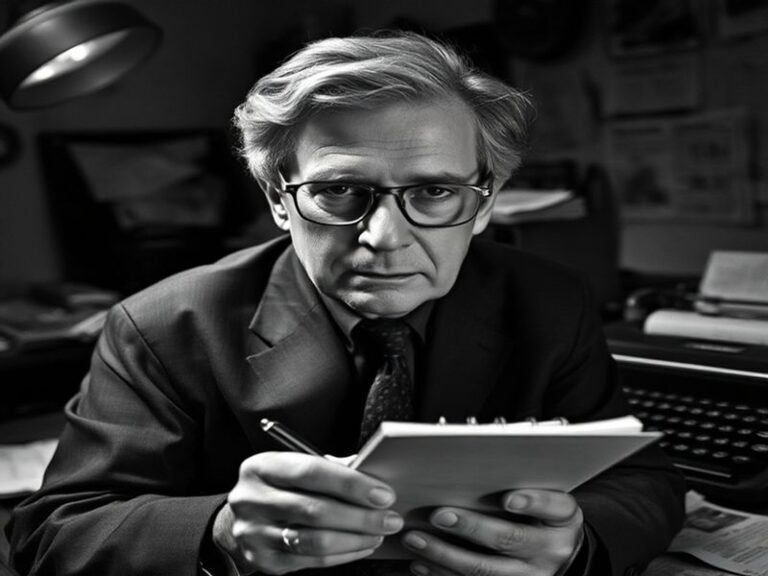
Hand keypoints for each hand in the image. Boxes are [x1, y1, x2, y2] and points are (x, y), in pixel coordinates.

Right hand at [213, 452, 403, 574]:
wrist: (238, 520)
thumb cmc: (278, 488)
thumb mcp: (293, 468)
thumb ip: (329, 468)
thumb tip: (373, 474)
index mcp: (262, 467)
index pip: (310, 471)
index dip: (350, 484)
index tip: (382, 493)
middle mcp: (252, 499)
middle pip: (314, 509)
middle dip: (360, 516)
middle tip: (389, 518)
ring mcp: (254, 533)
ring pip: (315, 540)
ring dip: (355, 539)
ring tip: (378, 533)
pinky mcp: (263, 560)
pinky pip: (312, 561)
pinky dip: (344, 554)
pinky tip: (361, 546)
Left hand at [401, 489, 583, 575]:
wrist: (562, 556)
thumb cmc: (546, 518)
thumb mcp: (551, 500)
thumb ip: (526, 485)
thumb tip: (475, 467)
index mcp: (562, 519)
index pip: (553, 507)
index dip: (532, 502)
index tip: (509, 498)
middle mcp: (547, 552)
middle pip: (508, 539)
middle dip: (471, 527)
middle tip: (439, 515)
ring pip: (484, 570)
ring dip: (445, 554)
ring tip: (417, 538)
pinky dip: (442, 574)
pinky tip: (421, 563)